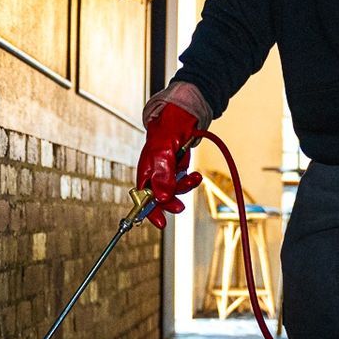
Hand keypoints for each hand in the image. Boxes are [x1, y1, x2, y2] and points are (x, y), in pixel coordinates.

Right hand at [135, 98, 203, 228]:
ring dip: (185, 187)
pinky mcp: (178, 169)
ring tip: (194, 178)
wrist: (183, 116)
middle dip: (171, 201)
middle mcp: (155, 174)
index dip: (150, 211)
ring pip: (175, 190)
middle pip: (160, 198)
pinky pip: (184, 181)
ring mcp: (167, 172)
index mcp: (145, 172)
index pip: (143, 198)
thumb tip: (161, 197)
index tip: (160, 222)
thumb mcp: (163, 152)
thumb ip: (162, 175)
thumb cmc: (167, 129)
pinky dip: (190, 180)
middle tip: (179, 206)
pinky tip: (195, 174)